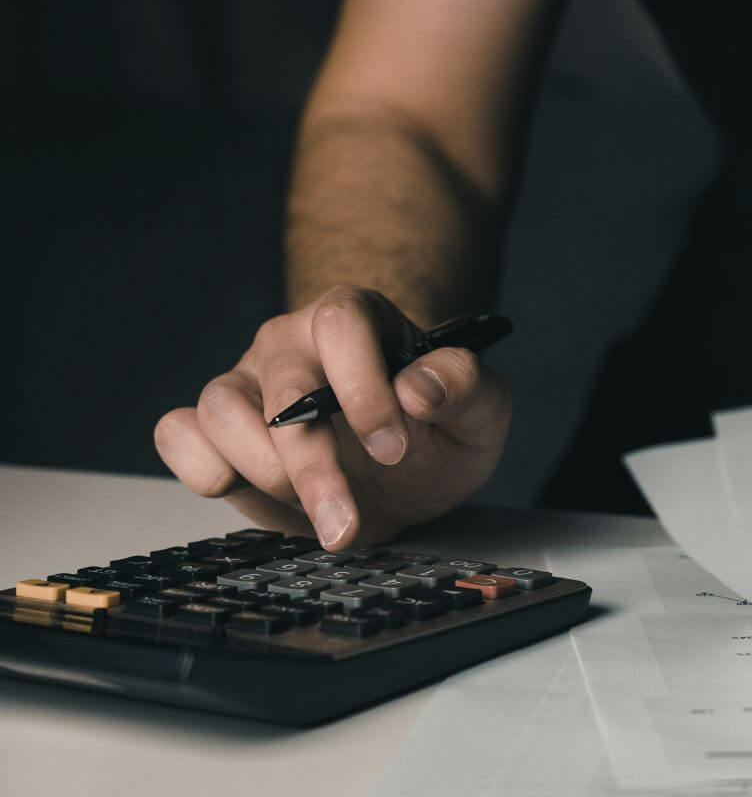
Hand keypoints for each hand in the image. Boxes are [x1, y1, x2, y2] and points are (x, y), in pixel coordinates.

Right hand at [154, 286, 511, 548]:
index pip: (342, 325)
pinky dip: (201, 468)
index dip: (363, 388)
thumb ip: (464, 387)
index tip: (393, 448)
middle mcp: (292, 343)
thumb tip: (418, 387)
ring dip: (265, 475)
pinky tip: (245, 490)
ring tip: (315, 511)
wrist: (400, 470)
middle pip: (281, 385)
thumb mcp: (480, 413)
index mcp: (356, 321)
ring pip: (221, 408)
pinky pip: (178, 434)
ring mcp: (247, 381)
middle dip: (313, 464)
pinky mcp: (214, 428)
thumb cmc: (435, 430)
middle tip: (346, 522)